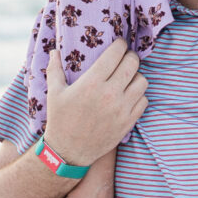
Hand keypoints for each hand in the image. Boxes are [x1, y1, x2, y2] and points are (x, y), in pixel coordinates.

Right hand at [39, 40, 146, 164]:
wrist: (68, 152)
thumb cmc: (60, 120)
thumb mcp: (54, 93)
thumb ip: (55, 69)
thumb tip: (54, 51)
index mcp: (91, 83)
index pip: (115, 53)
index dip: (120, 45)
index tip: (119, 44)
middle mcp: (109, 94)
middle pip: (133, 63)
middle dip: (130, 56)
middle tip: (125, 58)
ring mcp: (121, 109)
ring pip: (142, 81)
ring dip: (136, 76)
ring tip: (127, 77)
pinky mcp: (128, 122)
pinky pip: (144, 100)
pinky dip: (139, 95)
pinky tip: (129, 95)